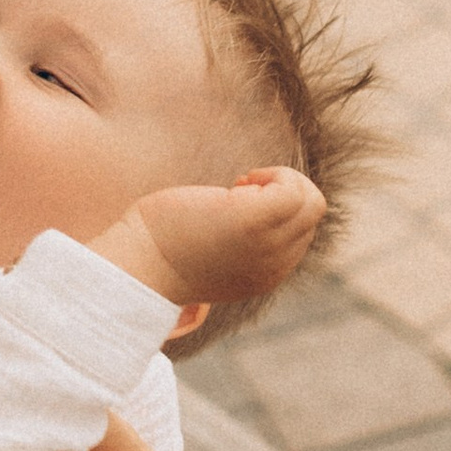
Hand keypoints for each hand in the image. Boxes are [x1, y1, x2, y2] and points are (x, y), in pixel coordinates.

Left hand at [97, 167, 323, 314]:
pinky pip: (297, 190)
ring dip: (279, 182)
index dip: (275, 209)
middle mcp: (276, 267)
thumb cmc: (161, 249)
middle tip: (237, 191)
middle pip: (312, 215)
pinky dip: (276, 175)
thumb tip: (245, 199)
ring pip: (312, 202)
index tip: (236, 204)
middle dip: (280, 192)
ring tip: (239, 187)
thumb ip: (241, 240)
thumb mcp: (212, 251)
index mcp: (267, 275)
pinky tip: (240, 182)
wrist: (138, 266)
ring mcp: (269, 247)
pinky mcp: (254, 222)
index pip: (302, 232)